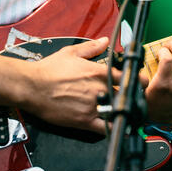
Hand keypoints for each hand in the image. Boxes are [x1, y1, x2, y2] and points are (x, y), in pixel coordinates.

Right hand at [21, 37, 147, 134]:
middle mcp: (99, 89)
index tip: (140, 83)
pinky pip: (105, 129)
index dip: (138, 81)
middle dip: (133, 98)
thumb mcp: (71, 52)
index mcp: (98, 72)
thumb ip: (91, 48)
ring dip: (124, 113)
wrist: (31, 86)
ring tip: (126, 113)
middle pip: (127, 96)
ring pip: (119, 113)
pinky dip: (112, 128)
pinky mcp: (84, 121)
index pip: (128, 76)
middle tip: (134, 99)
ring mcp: (93, 106)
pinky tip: (115, 127)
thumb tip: (104, 41)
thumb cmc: (49, 70)